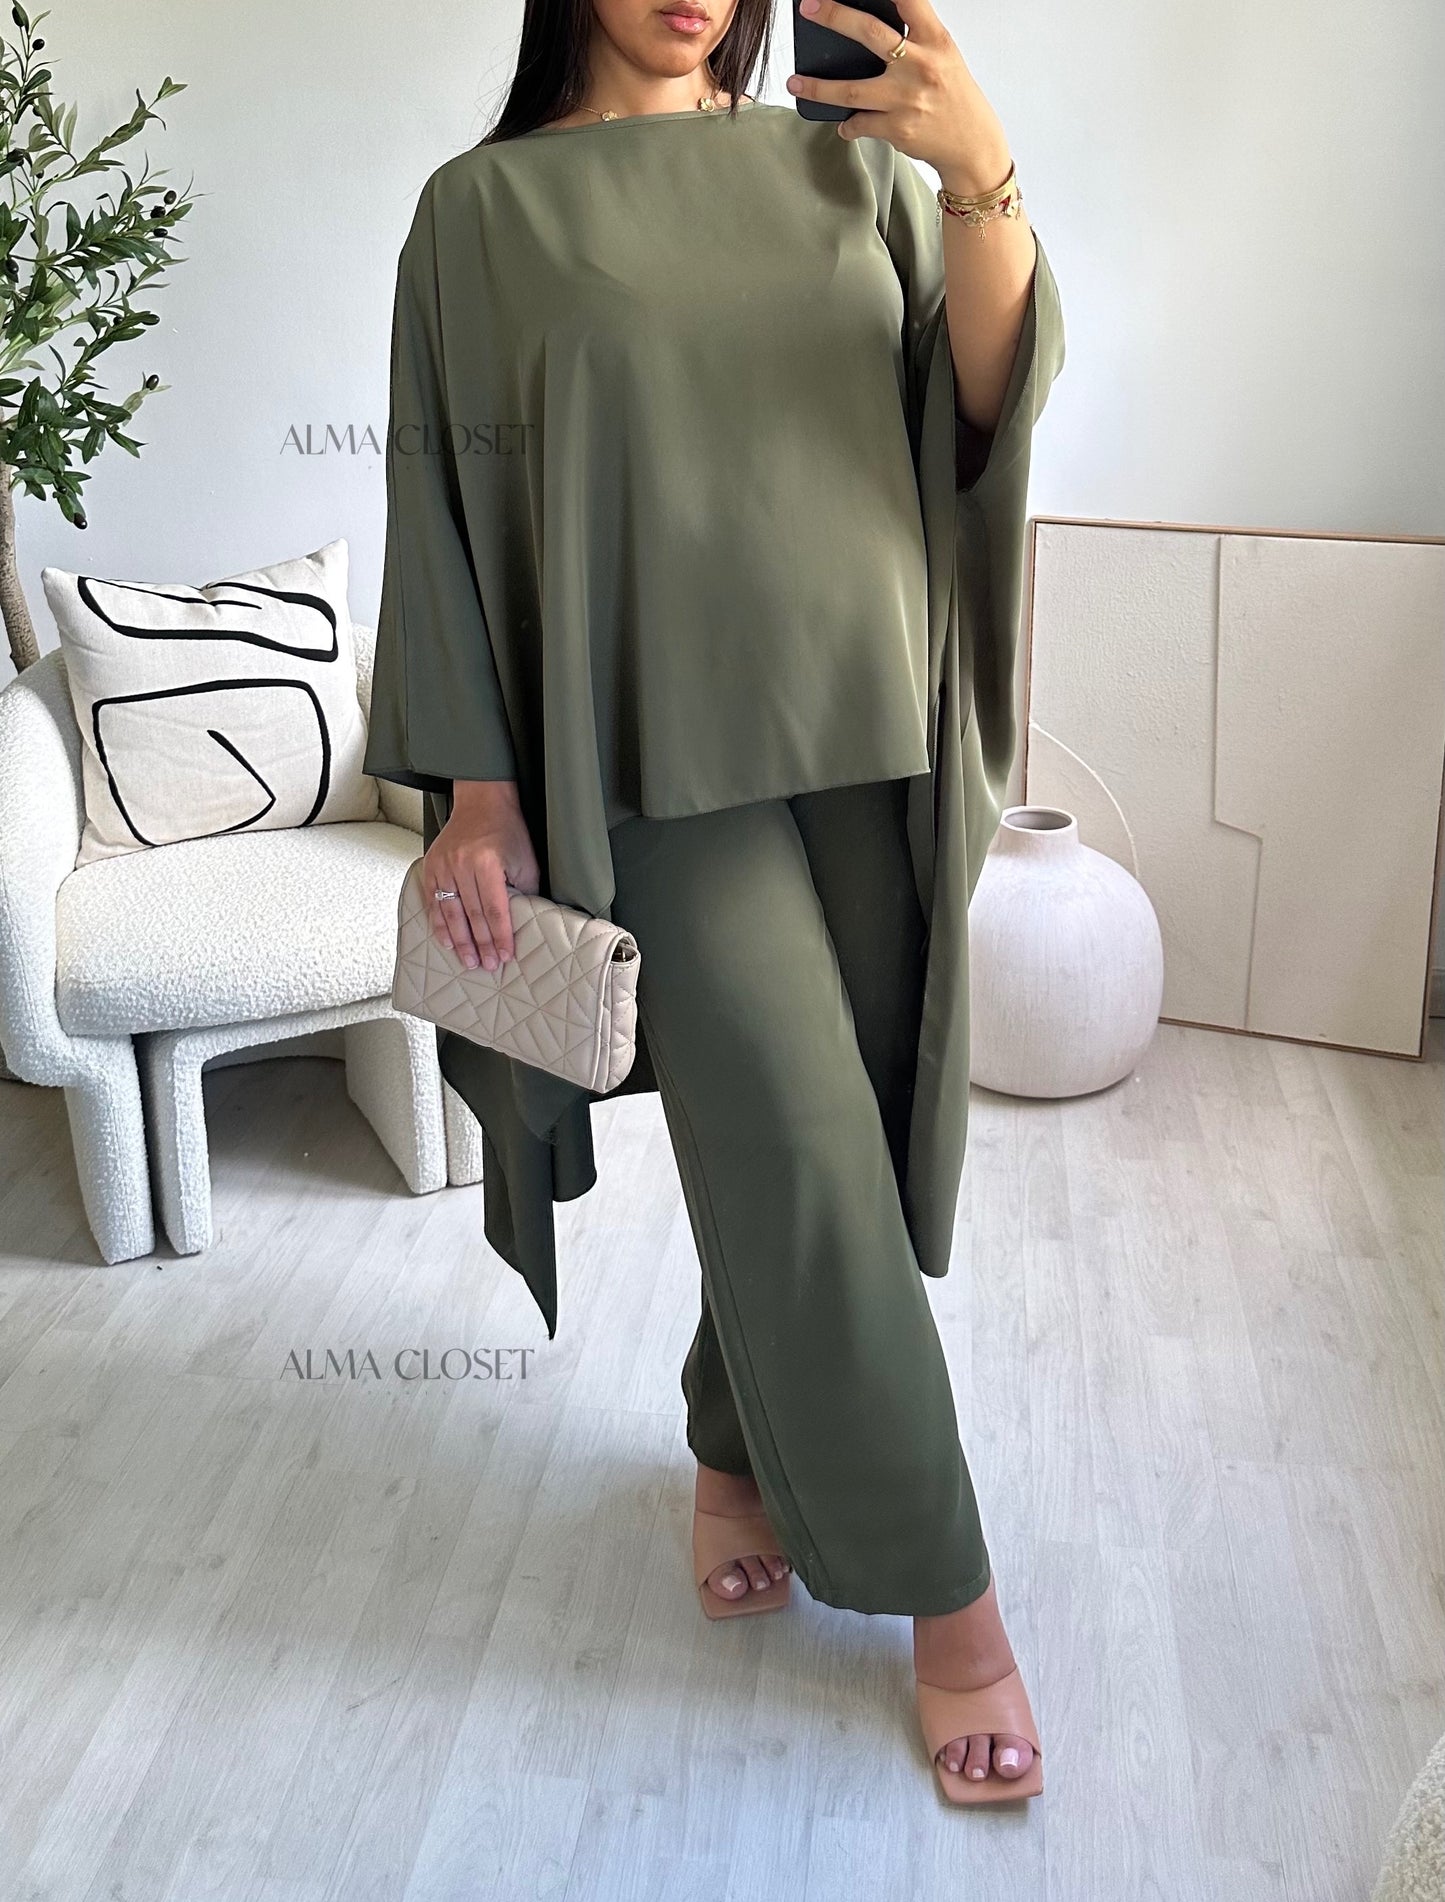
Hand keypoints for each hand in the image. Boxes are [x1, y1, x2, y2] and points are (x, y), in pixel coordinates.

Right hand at [424, 779, 539, 972]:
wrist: (481, 803)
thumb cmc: (508, 832)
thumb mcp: (525, 860)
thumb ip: (523, 891)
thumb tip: (523, 922)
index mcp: (486, 863)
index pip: (494, 910)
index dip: (500, 936)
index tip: (505, 956)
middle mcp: (461, 865)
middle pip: (471, 915)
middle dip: (481, 944)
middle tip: (487, 966)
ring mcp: (443, 866)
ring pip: (450, 912)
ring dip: (459, 941)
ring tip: (468, 961)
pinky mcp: (432, 866)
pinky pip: (433, 902)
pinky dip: (439, 924)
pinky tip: (447, 942)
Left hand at [787, 0, 1012, 194]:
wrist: (971, 144)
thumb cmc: (953, 96)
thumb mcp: (942, 55)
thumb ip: (914, 37)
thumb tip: (869, 26)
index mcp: (935, 40)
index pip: (909, 1)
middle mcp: (921, 66)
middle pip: (870, 33)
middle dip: (835, 16)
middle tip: (809, 8)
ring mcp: (906, 99)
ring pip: (851, 90)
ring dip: (817, 88)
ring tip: (795, 83)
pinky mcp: (897, 129)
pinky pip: (860, 123)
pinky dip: (848, 125)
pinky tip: (845, 124)